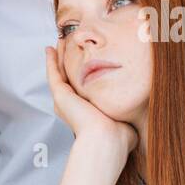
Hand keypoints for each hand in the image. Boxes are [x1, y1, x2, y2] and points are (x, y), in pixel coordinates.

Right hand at [44, 46, 136, 164]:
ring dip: (56, 58)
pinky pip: (53, 74)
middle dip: (65, 62)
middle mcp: (71, 107)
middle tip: (64, 46)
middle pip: (66, 79)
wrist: (108, 140)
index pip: (79, 88)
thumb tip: (134, 115)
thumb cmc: (118, 138)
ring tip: (57, 43)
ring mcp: (64, 101)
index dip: (79, 74)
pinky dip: (50, 61)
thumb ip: (125, 115)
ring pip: (58, 74)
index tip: (82, 63)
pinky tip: (49, 49)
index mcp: (84, 113)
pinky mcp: (61, 96)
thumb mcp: (123, 121)